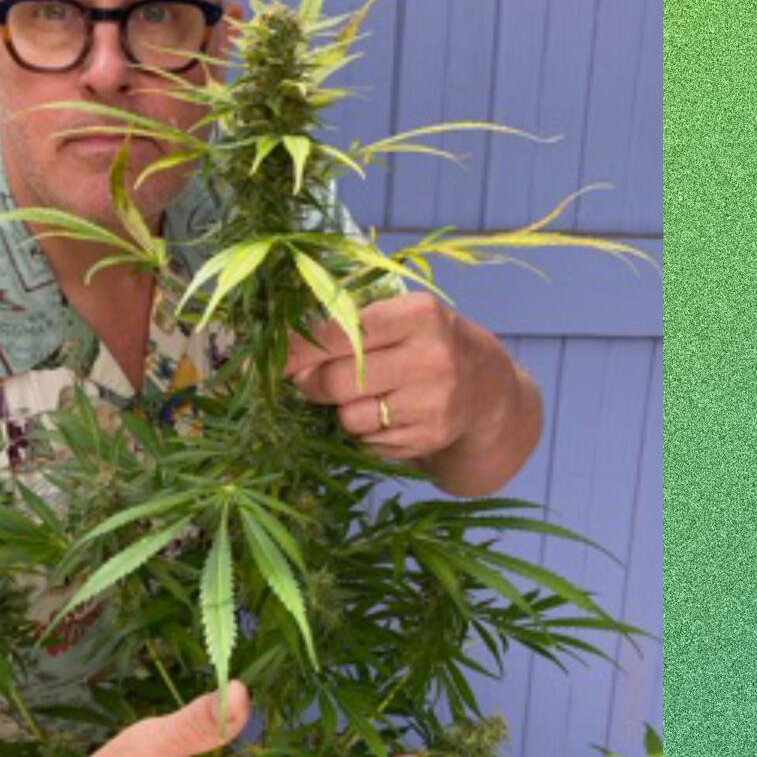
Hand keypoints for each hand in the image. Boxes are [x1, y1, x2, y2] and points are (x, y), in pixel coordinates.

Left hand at [283, 293, 539, 494]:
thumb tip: (282, 352)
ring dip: (344, 412)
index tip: (266, 360)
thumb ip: (349, 326)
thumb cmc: (429, 344)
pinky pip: (369, 442)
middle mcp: (431, 357)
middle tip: (309, 381)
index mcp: (419, 314)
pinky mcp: (430, 438)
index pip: (339, 333)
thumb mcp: (404, 317)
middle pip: (337, 381)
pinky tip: (390, 416)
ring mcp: (433, 403)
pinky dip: (367, 433)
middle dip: (312, 384)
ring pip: (350, 417)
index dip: (297, 349)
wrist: (490, 391)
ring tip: (368, 396)